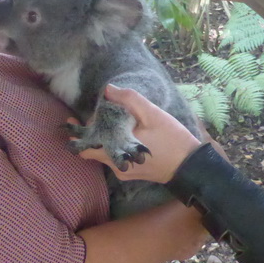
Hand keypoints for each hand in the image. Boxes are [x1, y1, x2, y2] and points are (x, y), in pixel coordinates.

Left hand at [74, 85, 202, 183]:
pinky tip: (121, 133)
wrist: (191, 167)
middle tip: (85, 119)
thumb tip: (108, 90)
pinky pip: (117, 157)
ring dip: (103, 139)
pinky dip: (114, 145)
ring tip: (104, 122)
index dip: (77, 136)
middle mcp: (117, 166)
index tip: (72, 123)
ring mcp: (125, 171)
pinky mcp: (134, 172)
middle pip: (94, 151)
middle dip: (89, 135)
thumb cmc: (172, 140)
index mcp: (117, 153)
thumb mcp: (153, 115)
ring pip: (106, 154)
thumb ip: (130, 100)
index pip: (86, 149)